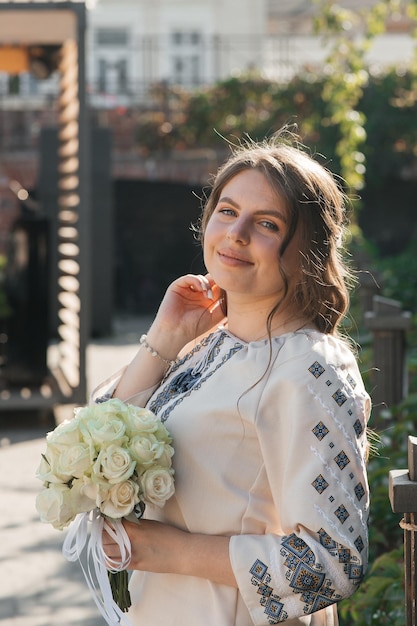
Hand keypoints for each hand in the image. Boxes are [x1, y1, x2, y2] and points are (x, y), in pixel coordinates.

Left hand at [102, 518, 235, 585]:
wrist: (182, 554)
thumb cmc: (169, 535)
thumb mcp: (150, 524)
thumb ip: (133, 523)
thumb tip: (118, 521)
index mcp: (135, 528)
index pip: (111, 523)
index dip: (103, 519)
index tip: (100, 515)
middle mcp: (131, 543)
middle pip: (105, 538)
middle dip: (100, 531)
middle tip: (98, 526)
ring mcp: (132, 556)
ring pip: (106, 552)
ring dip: (102, 544)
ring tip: (102, 538)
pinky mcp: (135, 566)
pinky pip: (114, 563)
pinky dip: (108, 556)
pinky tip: (109, 551)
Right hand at [148, 273, 224, 353]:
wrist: (175, 332)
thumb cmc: (195, 327)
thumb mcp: (215, 315)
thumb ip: (223, 303)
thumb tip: (232, 291)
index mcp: (206, 299)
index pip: (217, 286)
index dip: (223, 286)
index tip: (229, 290)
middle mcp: (197, 293)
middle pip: (210, 279)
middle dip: (216, 282)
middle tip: (220, 288)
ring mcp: (187, 289)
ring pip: (201, 278)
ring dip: (207, 284)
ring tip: (209, 296)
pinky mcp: (177, 286)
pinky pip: (189, 278)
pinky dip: (197, 281)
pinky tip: (201, 289)